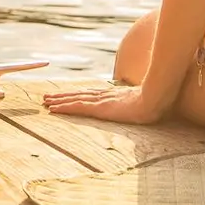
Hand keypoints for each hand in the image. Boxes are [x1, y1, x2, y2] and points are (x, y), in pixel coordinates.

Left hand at [41, 84, 168, 124]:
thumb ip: (144, 104)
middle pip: (80, 95)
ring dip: (59, 100)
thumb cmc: (158, 102)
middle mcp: (106, 95)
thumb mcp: (149, 104)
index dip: (78, 94)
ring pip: (75, 100)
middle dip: (63, 96)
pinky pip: (77, 108)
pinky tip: (53, 109)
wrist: (159, 97)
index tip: (68, 95)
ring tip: (45, 101)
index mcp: (116, 95)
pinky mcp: (100, 108)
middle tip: (47, 96)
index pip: (92, 94)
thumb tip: (150, 110)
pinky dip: (64, 108)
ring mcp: (102, 101)